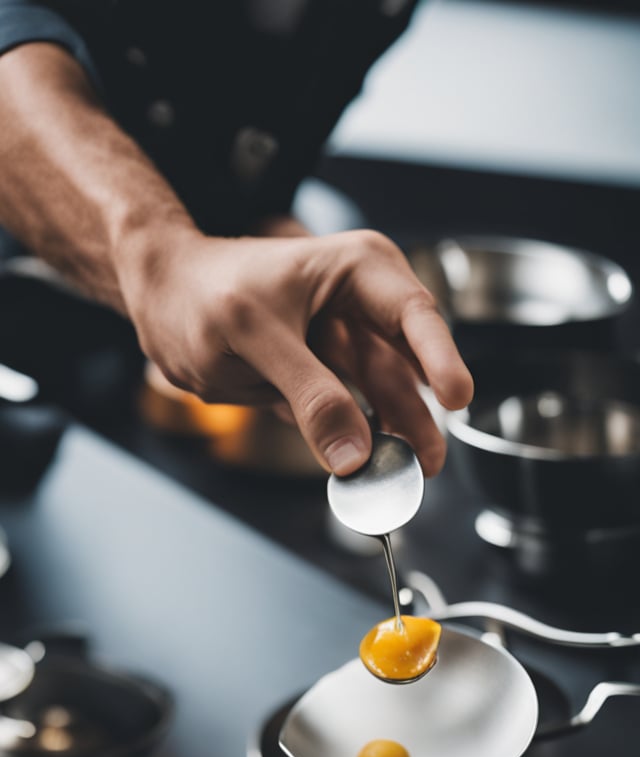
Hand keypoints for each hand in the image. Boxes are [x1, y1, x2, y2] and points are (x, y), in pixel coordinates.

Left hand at [123, 224, 472, 475]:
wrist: (162, 298)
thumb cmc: (202, 292)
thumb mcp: (253, 339)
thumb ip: (309, 395)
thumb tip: (354, 452)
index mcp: (356, 270)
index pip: (413, 315)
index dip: (440, 359)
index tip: (457, 398)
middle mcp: (362, 304)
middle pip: (406, 366)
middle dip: (419, 417)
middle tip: (427, 465)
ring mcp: (345, 342)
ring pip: (384, 396)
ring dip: (394, 437)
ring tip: (405, 476)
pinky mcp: (326, 377)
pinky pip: (353, 414)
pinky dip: (359, 441)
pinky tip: (365, 469)